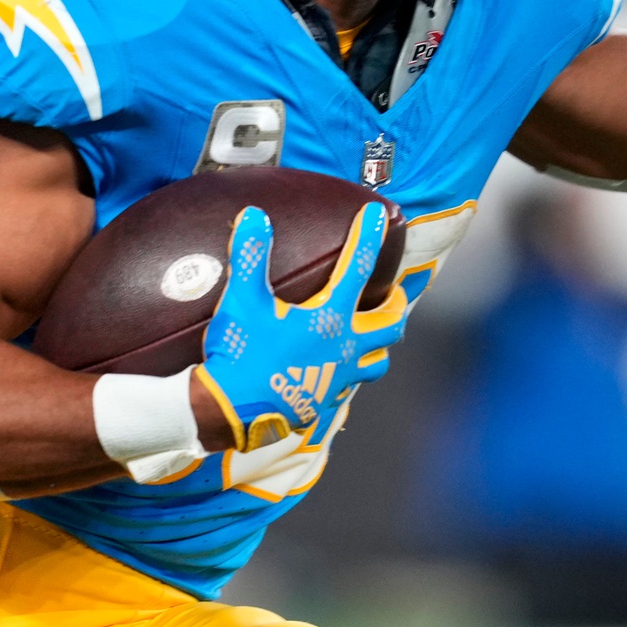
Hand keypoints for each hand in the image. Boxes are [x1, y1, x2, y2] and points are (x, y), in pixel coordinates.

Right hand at [192, 203, 408, 451]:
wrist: (231, 411)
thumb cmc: (240, 353)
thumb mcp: (243, 300)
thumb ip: (250, 256)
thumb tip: (253, 216)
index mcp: (330, 318)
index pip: (358, 267)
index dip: (368, 237)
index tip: (379, 215)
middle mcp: (345, 348)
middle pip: (390, 323)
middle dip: (395, 304)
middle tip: (393, 293)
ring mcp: (339, 378)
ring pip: (378, 361)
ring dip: (380, 345)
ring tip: (372, 334)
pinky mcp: (324, 402)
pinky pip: (350, 386)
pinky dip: (350, 373)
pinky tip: (337, 370)